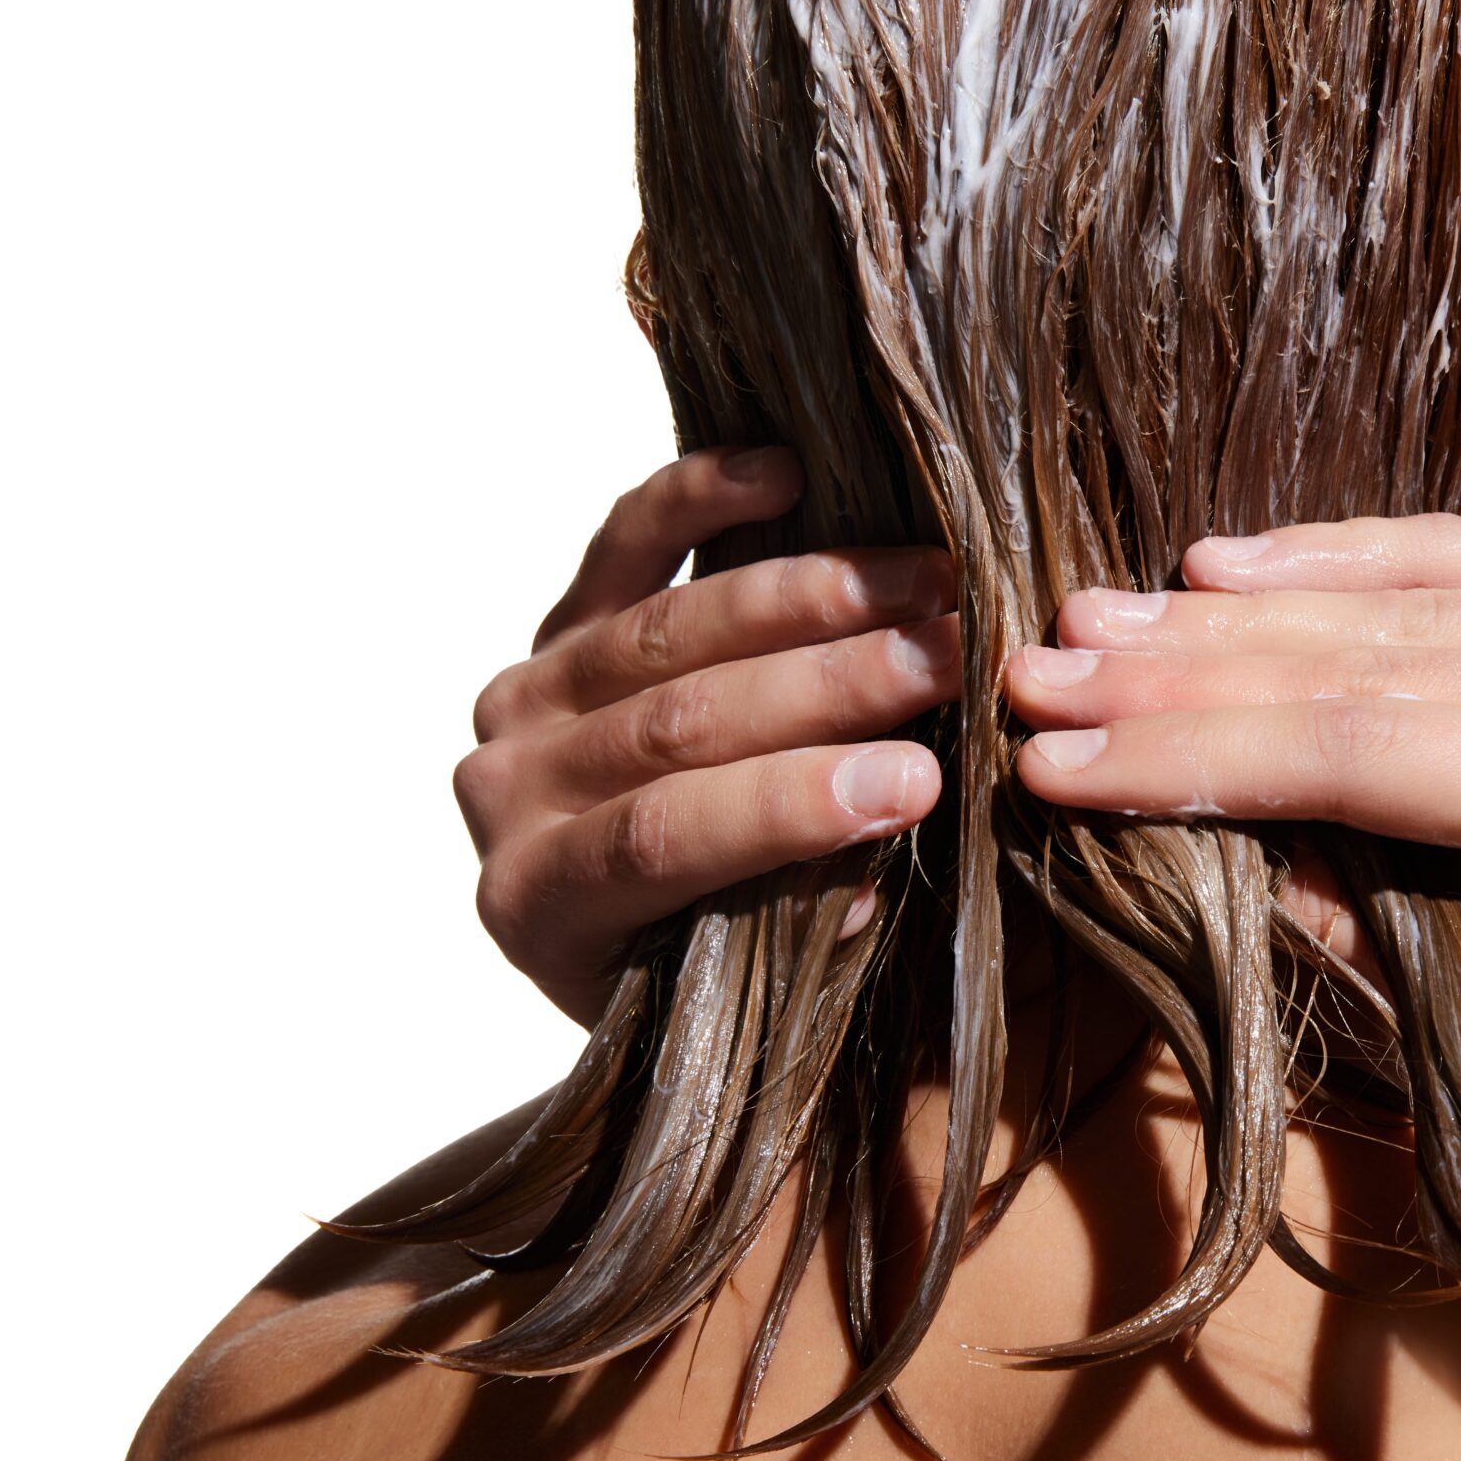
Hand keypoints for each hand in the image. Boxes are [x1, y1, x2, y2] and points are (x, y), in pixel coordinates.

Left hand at [455, 447, 958, 1026]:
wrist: (617, 931)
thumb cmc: (695, 969)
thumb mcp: (738, 988)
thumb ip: (793, 930)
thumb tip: (869, 865)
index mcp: (536, 904)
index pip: (662, 835)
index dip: (788, 804)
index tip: (920, 779)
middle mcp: (508, 791)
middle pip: (677, 719)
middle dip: (831, 685)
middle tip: (953, 657)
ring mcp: (525, 698)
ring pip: (667, 629)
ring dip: (811, 597)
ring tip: (929, 582)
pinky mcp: (557, 624)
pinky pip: (620, 544)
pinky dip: (698, 499)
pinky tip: (786, 473)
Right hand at [1004, 513, 1460, 1130]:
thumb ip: (1340, 917)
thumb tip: (1167, 821)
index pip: (1366, 751)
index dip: (1195, 750)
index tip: (1052, 753)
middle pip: (1369, 658)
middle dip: (1184, 672)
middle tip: (1036, 670)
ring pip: (1399, 597)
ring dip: (1232, 612)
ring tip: (1091, 619)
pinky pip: (1456, 555)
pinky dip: (1332, 559)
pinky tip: (1218, 565)